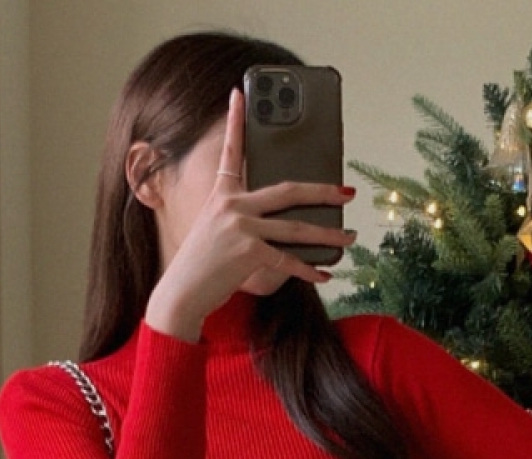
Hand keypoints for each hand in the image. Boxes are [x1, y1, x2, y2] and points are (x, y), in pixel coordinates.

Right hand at [145, 89, 356, 339]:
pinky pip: (288, 260)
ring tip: (349, 237)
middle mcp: (231, 205)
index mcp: (222, 194)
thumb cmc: (202, 265)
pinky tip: (326, 274)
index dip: (235, 121)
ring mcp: (240, 227)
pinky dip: (309, 270)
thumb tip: (290, 225)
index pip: (232, 151)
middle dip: (322, 191)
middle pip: (288, 190)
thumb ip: (245, 220)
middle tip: (347, 192)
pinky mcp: (248, 251)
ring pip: (297, 227)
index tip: (239, 93)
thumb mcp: (217, 231)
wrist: (182, 292)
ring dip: (328, 234)